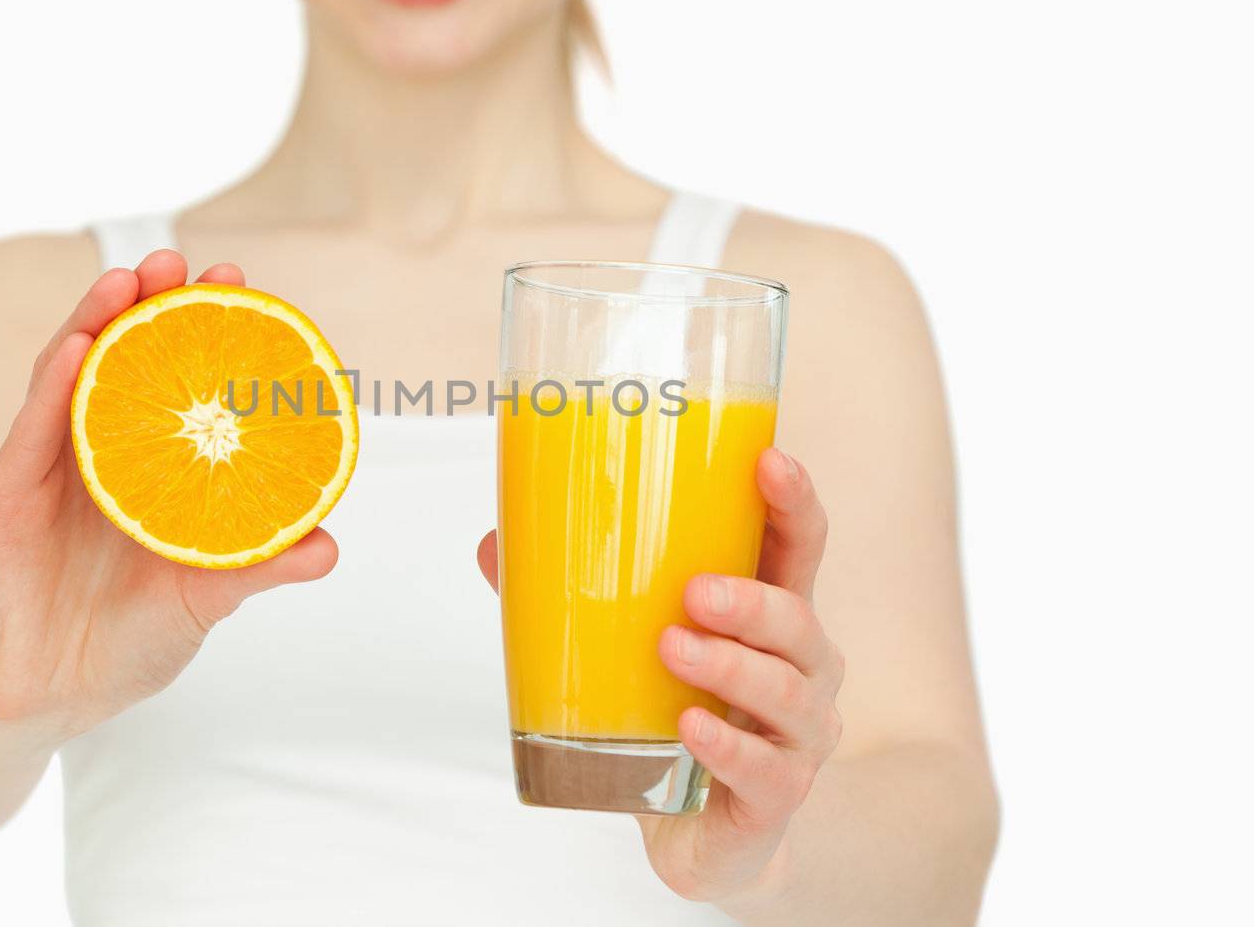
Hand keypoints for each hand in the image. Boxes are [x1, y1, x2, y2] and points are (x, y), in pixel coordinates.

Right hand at [0, 250, 337, 741]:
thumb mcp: (205, 598)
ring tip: (130, 278)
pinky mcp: (2, 503)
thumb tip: (328, 545)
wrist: (49, 703)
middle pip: (119, 360)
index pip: (172, 380)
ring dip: (94, 322)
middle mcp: (94, 455)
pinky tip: (77, 347)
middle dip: (149, 304)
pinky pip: (28, 434)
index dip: (201, 329)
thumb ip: (259, 565)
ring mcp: (44, 472)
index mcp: (144, 467)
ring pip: (67, 378)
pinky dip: (51, 388)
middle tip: (185, 260)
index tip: (240, 284)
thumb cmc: (129, 642)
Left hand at [475, 447, 840, 905]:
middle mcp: (801, 668)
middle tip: (694, 590)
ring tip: (671, 647)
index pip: (799, 546)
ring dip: (731, 667)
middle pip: (798, 620)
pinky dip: (727, 747)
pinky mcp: (778, 798)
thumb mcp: (628, 650)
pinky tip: (689, 728)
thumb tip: (492, 541)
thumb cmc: (675, 715)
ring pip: (786, 693)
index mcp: (771, 614)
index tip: (766, 462)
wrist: (699, 833)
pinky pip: (768, 772)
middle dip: (751, 600)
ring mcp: (798, 737)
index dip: (793, 501)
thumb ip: (570, 598)